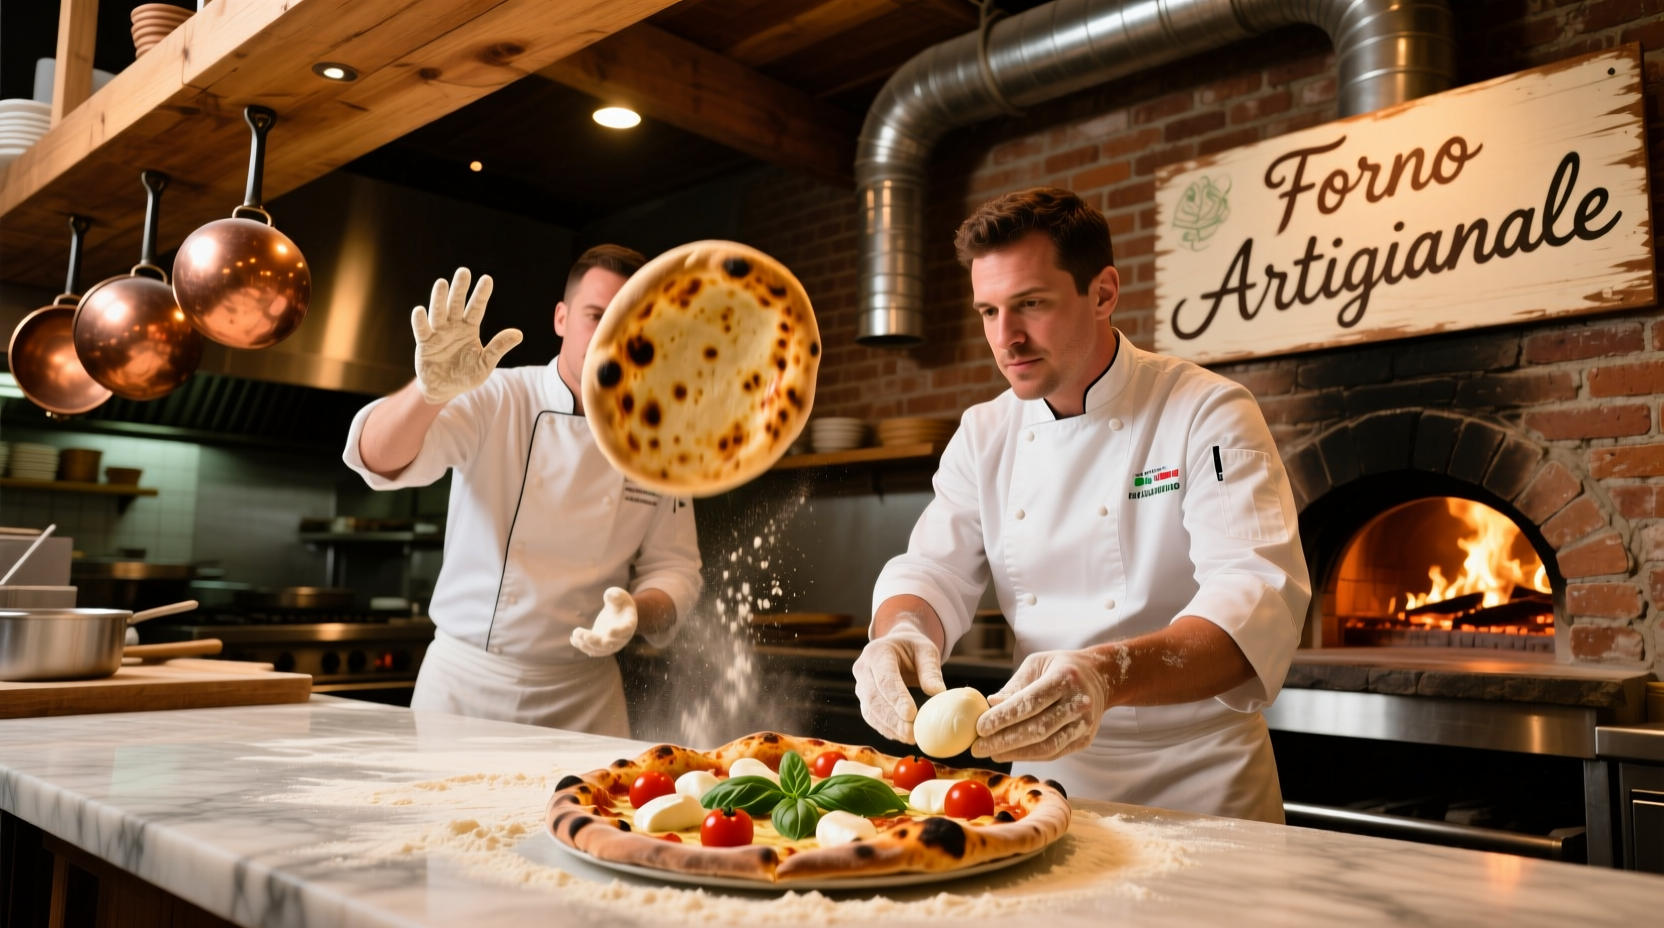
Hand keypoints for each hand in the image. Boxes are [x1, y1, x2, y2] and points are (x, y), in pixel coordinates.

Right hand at [410, 268, 522, 403]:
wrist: (444, 390)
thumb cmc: (465, 375)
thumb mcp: (485, 364)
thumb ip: (498, 348)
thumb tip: (518, 334)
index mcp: (469, 329)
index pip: (476, 308)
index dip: (481, 294)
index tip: (487, 279)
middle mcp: (453, 326)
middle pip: (456, 304)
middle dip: (460, 289)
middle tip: (463, 271)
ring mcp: (438, 333)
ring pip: (439, 313)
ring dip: (439, 299)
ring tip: (441, 283)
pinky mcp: (424, 343)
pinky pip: (421, 330)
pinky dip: (420, 321)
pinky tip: (420, 310)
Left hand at [571, 587, 637, 656]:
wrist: (620, 612)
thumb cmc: (620, 602)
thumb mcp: (620, 595)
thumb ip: (616, 595)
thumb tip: (611, 595)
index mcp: (628, 625)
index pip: (625, 630)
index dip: (618, 632)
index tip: (609, 631)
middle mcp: (621, 638)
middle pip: (610, 644)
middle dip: (596, 641)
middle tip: (584, 636)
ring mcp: (611, 643)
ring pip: (599, 650)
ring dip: (586, 645)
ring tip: (575, 635)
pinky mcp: (601, 644)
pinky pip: (592, 649)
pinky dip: (583, 646)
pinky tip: (573, 640)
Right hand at [852, 615, 945, 743]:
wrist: (896, 646)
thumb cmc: (913, 648)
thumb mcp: (926, 651)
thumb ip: (931, 671)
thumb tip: (938, 693)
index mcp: (878, 652)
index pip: (885, 678)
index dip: (896, 698)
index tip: (911, 715)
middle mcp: (863, 668)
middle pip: (874, 697)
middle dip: (892, 718)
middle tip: (911, 733)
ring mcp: (859, 684)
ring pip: (870, 710)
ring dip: (889, 727)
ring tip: (909, 738)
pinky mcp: (862, 698)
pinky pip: (870, 716)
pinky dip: (885, 728)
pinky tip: (900, 736)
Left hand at [972, 649, 1112, 761]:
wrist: (1100, 678)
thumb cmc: (1060, 668)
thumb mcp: (1036, 664)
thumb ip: (1014, 686)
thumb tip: (990, 704)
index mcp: (1065, 678)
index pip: (1031, 702)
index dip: (1004, 717)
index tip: (980, 727)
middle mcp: (1078, 702)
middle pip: (1038, 728)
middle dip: (1004, 740)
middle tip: (977, 748)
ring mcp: (1084, 724)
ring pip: (1046, 746)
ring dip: (1014, 753)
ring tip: (990, 753)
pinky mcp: (1084, 740)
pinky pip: (1053, 752)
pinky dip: (1029, 756)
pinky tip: (1009, 754)